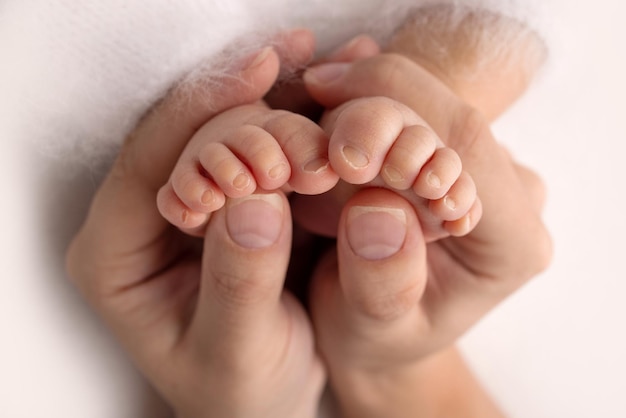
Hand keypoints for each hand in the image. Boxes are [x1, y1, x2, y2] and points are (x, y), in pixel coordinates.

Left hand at [66, 32, 325, 417]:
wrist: (265, 396)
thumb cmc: (241, 389)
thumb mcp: (238, 353)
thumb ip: (239, 282)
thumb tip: (256, 200)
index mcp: (115, 253)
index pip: (146, 162)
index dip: (201, 111)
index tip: (261, 73)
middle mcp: (144, 216)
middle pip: (188, 137)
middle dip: (253, 121)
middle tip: (315, 125)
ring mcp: (191, 200)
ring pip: (227, 130)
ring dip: (279, 112)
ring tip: (327, 97)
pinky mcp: (232, 196)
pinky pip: (259, 143)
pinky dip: (293, 120)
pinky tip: (324, 95)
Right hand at [302, 54, 551, 415]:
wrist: (380, 336)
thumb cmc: (377, 340)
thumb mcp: (372, 330)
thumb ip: (381, 280)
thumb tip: (375, 205)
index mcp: (513, 242)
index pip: (470, 150)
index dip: (398, 128)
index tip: (333, 141)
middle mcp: (512, 195)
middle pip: (450, 117)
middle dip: (375, 116)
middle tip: (316, 131)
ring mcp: (483, 168)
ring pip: (426, 105)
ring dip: (364, 112)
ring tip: (322, 147)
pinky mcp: (449, 155)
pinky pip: (410, 111)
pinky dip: (363, 110)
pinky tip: (332, 127)